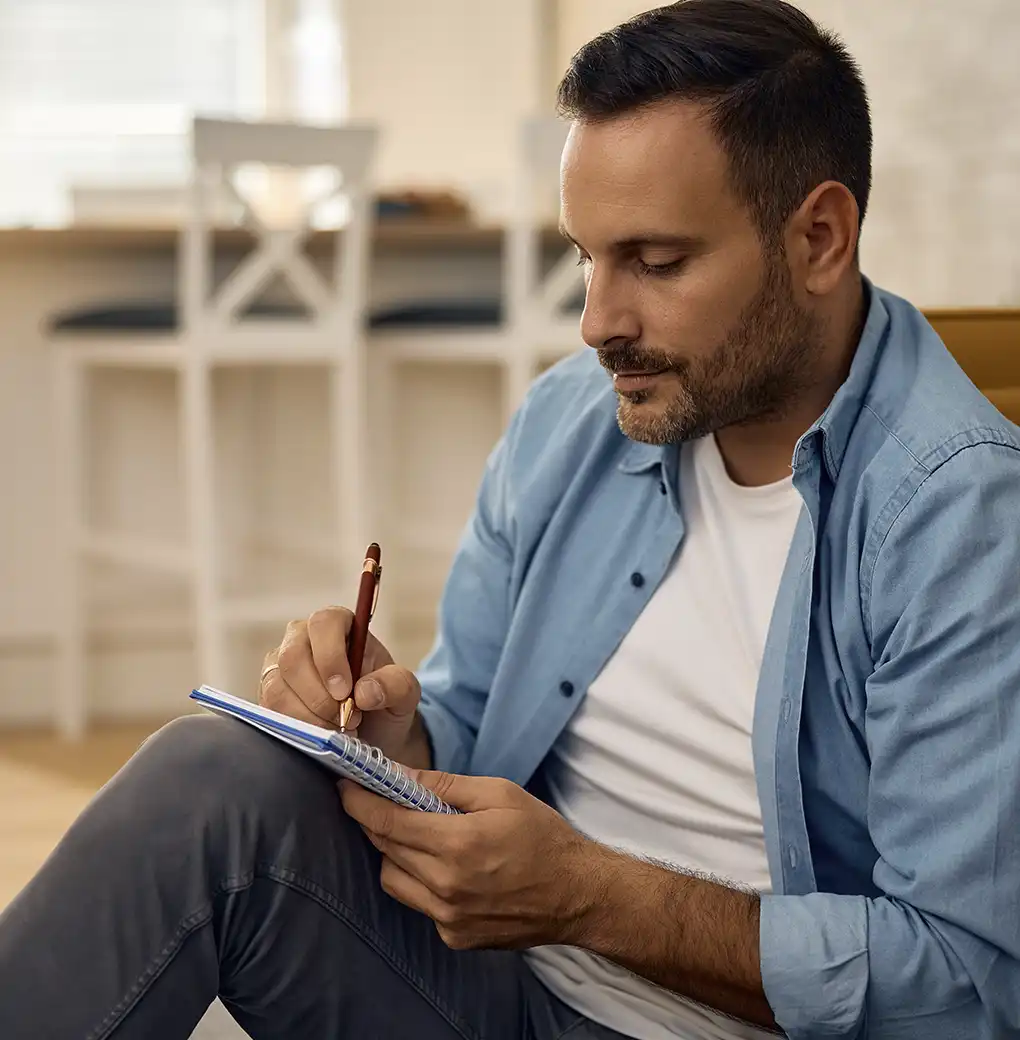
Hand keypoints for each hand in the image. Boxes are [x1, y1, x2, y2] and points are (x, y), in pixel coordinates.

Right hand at [259, 606, 426, 763]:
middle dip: (319, 696)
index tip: (345, 691)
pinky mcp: (269, 696)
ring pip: (277, 687)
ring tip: (338, 729)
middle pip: (293, 656)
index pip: (324, 623)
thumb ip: (395, 685)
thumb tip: (365, 691)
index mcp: (340, 625)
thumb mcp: (405, 693)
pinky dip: (296, 727)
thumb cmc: (385, 702)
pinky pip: (270, 710)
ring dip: (308, 716)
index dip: (330, 657)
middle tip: (346, 719)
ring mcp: (281, 667)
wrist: (372, 733)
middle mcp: (303, 639)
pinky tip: (320, 733)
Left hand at [340, 770, 608, 949]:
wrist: (576, 894)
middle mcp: (446, 886)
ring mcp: (448, 917)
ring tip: (415, 833)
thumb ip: (444, 784)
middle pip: (385, 849)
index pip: (388, 821)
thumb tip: (399, 774)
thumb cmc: (542, 835)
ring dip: (394, 853)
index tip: (345, 785)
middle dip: (375, 821)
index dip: (360, 802)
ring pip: (393, 880)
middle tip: (375, 799)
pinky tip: (443, 866)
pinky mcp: (454, 937)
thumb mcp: (499, 793)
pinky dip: (419, 880)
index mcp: (458, 844)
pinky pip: (418, 903)